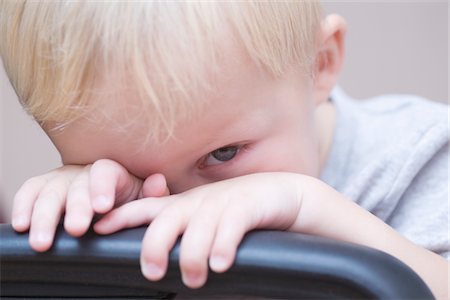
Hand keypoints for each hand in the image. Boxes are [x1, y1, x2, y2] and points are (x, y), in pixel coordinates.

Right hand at [11, 159, 168, 251]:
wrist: (110, 197)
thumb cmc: (128, 199)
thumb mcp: (144, 198)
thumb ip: (151, 194)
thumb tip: (158, 182)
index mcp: (111, 172)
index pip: (105, 172)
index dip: (102, 188)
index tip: (102, 207)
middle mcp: (84, 173)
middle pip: (76, 185)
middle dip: (75, 208)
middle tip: (76, 229)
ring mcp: (62, 180)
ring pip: (50, 192)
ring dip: (45, 217)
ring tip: (43, 242)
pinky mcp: (44, 188)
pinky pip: (30, 192)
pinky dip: (23, 207)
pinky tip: (21, 225)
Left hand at [94, 172, 307, 288]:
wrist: (278, 193)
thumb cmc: (235, 212)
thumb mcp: (203, 220)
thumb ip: (182, 236)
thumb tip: (160, 264)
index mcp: (184, 205)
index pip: (147, 207)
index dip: (122, 215)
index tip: (98, 227)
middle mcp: (199, 202)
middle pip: (167, 219)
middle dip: (154, 244)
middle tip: (153, 272)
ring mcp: (223, 202)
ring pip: (199, 227)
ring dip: (193, 255)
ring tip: (194, 279)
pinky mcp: (248, 206)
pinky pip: (231, 225)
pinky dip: (224, 245)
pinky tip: (221, 264)